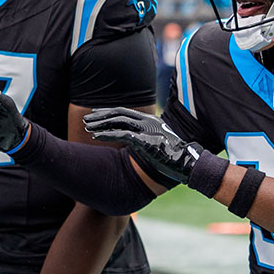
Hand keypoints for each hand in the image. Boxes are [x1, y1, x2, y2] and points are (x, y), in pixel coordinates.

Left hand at [82, 107, 201, 183]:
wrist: (188, 163)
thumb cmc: (172, 155)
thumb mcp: (157, 142)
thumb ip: (144, 137)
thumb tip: (132, 140)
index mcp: (150, 120)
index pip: (124, 111)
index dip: (108, 111)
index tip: (95, 113)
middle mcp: (147, 121)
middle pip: (118, 113)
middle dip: (100, 115)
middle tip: (86, 119)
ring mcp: (146, 130)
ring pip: (118, 121)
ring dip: (100, 124)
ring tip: (86, 127)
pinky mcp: (145, 140)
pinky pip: (122, 134)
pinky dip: (107, 134)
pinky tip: (96, 136)